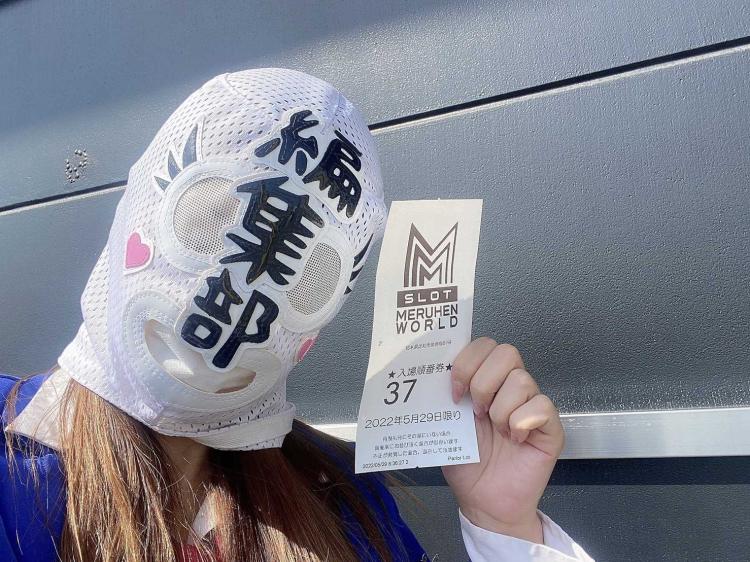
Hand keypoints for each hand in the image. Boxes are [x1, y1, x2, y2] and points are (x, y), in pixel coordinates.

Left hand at [441, 338, 563, 542]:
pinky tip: (514, 440)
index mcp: (485, 381)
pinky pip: (542, 406)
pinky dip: (521, 424)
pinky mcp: (550, 427)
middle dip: (483, 382)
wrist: (483, 501)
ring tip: (496, 431)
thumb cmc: (466, 463)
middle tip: (475, 411)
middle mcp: (510, 388)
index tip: (454, 391)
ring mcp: (532, 405)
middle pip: (506, 352)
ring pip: (522, 380)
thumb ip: (442, 395)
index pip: (484, 345)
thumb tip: (431, 371)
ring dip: (500, 409)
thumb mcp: (445, 422)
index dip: (467, 362)